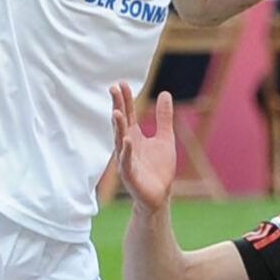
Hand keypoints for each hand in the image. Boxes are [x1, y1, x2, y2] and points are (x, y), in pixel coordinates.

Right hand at [110, 84, 178, 210]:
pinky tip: (128, 140)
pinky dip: (127, 151)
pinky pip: (126, 162)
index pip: (128, 114)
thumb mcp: (165, 138)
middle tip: (113, 89)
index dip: (126, 99)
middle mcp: (127, 146)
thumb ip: (163, 117)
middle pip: (121, 123)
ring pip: (120, 141)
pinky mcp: (130, 175)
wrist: (159, 196)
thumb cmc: (159, 168)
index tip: (122, 83)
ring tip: (116, 112)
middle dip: (118, 106)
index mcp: (135, 136)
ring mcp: (127, 160)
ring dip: (118, 127)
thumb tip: (164, 93)